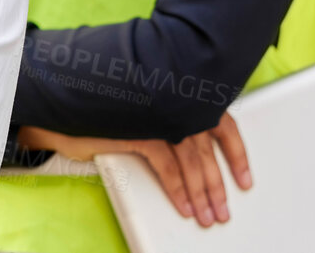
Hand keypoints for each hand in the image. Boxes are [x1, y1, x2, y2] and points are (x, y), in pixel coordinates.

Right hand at [16, 112, 250, 226]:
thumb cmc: (108, 108)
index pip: (222, 126)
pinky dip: (178, 189)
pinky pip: (168, 167)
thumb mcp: (149, 111)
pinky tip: (183, 206)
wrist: (69, 106)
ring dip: (201, 194)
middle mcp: (175, 104)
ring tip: (206, 216)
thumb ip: (173, 121)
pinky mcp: (141, 131)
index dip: (237, 156)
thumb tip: (198, 153)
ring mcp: (159, 116)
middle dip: (217, 188)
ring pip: (192, 163)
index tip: (245, 181)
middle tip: (222, 212)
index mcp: (182, 97)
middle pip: (207, 153)